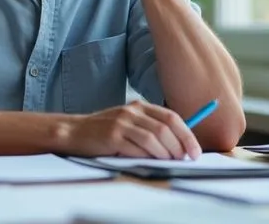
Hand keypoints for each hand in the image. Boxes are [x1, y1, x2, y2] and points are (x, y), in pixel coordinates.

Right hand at [61, 100, 202, 158]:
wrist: (74, 132)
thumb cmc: (104, 131)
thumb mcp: (128, 123)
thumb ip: (150, 128)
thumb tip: (179, 146)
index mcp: (139, 106)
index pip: (172, 118)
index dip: (187, 135)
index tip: (195, 152)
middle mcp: (132, 111)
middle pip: (165, 128)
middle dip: (179, 147)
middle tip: (182, 160)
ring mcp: (121, 123)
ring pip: (154, 138)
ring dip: (166, 154)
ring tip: (168, 162)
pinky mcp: (112, 136)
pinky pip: (137, 148)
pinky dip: (148, 157)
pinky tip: (149, 161)